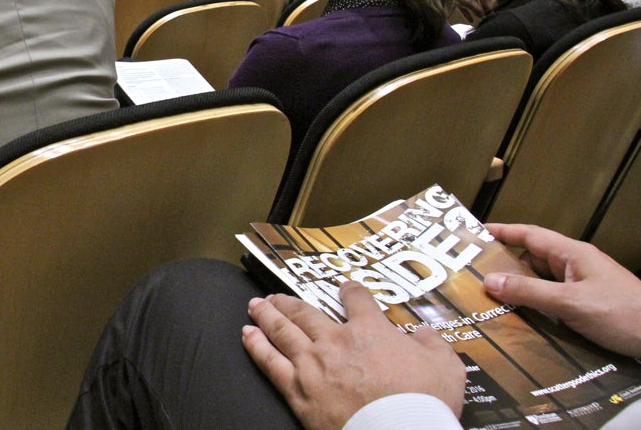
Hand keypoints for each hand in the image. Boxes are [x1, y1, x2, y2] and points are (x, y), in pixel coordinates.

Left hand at [242, 281, 463, 429]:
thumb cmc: (423, 403)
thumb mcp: (445, 367)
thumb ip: (433, 345)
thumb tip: (425, 335)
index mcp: (370, 331)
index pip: (356, 299)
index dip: (350, 290)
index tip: (345, 288)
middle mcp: (335, 341)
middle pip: (305, 312)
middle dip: (289, 301)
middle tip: (276, 296)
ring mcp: (313, 365)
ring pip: (282, 331)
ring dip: (266, 316)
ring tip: (255, 306)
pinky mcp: (298, 391)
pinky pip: (270, 363)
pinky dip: (256, 346)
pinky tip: (247, 336)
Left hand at [449, 0, 491, 21]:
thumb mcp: (465, 1)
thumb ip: (476, 8)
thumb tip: (483, 15)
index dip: (488, 4)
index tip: (491, 13)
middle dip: (480, 7)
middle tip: (486, 17)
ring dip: (473, 9)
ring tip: (478, 19)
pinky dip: (465, 7)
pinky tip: (469, 19)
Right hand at [484, 223, 640, 357]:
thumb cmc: (623, 314)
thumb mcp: (570, 303)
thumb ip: (529, 292)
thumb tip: (489, 281)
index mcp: (572, 254)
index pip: (530, 235)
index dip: (502, 232)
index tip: (474, 234)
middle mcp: (576, 266)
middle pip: (532, 259)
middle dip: (505, 266)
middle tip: (475, 275)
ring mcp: (582, 285)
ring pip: (542, 281)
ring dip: (520, 289)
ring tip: (491, 299)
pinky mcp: (587, 305)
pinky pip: (552, 299)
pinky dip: (535, 304)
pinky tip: (521, 317)